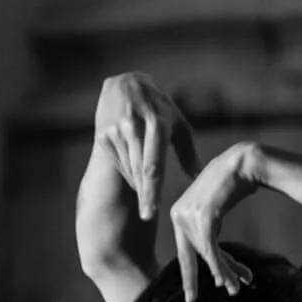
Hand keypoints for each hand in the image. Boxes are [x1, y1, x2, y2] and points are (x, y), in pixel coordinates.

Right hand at [93, 73, 200, 221]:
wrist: (124, 85)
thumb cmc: (159, 109)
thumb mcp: (178, 124)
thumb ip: (188, 152)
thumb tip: (198, 177)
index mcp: (157, 122)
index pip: (154, 164)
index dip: (152, 190)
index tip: (151, 212)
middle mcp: (133, 125)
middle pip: (140, 171)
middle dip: (144, 196)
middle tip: (147, 216)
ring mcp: (115, 130)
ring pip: (129, 169)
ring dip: (139, 183)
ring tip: (148, 186)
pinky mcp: (102, 135)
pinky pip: (120, 163)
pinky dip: (130, 172)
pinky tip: (135, 169)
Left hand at [168, 142, 261, 301]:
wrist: (245, 163)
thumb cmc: (235, 184)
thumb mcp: (218, 206)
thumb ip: (210, 225)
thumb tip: (214, 250)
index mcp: (179, 212)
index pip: (184, 249)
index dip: (188, 272)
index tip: (190, 292)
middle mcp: (178, 214)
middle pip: (189, 256)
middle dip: (192, 280)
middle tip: (191, 301)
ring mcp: (189, 215)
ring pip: (204, 255)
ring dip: (223, 273)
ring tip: (235, 289)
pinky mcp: (203, 216)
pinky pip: (211, 249)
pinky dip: (221, 266)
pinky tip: (229, 279)